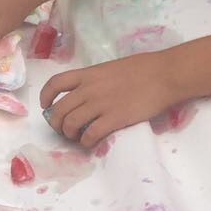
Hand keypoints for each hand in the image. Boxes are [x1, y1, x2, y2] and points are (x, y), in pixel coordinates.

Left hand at [40, 51, 178, 146]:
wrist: (165, 75)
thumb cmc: (144, 68)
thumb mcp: (112, 68)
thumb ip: (96, 79)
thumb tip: (88, 91)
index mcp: (89, 74)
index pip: (56, 83)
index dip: (46, 96)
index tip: (46, 106)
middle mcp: (90, 89)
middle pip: (60, 109)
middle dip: (56, 123)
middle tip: (62, 129)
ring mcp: (101, 104)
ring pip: (71, 123)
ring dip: (69, 134)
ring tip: (76, 137)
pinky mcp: (114, 119)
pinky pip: (90, 134)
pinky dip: (86, 142)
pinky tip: (90, 143)